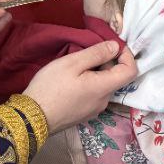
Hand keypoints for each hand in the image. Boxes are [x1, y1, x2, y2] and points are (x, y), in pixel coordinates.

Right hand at [23, 40, 137, 131]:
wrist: (32, 118)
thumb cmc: (51, 86)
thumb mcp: (72, 63)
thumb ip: (97, 53)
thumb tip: (116, 46)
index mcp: (104, 88)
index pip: (131, 71)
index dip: (127, 55)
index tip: (113, 45)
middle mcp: (104, 102)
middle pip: (116, 78)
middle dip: (107, 62)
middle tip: (86, 52)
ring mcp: (94, 110)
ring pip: (104, 86)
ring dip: (97, 72)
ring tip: (76, 65)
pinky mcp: (84, 114)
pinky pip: (95, 94)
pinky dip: (90, 83)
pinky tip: (72, 80)